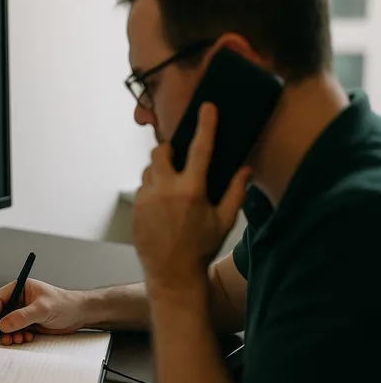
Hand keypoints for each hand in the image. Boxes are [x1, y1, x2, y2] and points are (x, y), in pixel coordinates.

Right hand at [0, 278, 85, 344]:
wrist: (79, 315)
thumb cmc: (65, 304)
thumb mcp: (43, 309)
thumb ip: (23, 316)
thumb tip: (3, 324)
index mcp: (20, 288)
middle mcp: (19, 299)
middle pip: (0, 314)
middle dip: (1, 327)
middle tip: (5, 339)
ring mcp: (23, 312)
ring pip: (6, 325)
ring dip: (9, 334)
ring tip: (18, 340)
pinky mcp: (28, 323)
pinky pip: (15, 331)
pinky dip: (17, 337)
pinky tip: (27, 338)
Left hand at [132, 103, 250, 291]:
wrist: (172, 274)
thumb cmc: (202, 247)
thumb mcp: (224, 220)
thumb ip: (236, 192)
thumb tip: (246, 168)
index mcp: (192, 190)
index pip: (200, 149)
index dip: (205, 125)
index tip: (207, 108)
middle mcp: (166, 190)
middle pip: (159, 152)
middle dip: (169, 151)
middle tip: (179, 159)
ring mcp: (146, 199)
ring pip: (149, 170)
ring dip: (159, 172)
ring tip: (172, 188)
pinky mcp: (135, 208)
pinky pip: (142, 188)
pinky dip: (152, 190)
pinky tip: (162, 206)